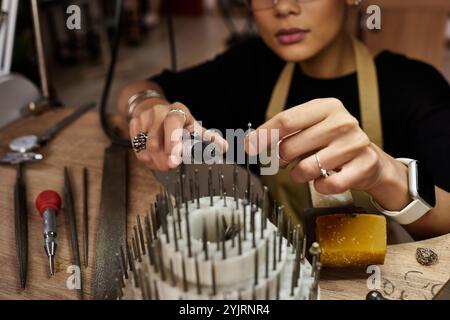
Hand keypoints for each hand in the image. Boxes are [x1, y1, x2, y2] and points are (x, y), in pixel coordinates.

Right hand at [129, 101, 226, 171]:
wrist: (156, 110)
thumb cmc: (179, 123)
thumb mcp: (194, 127)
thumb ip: (208, 138)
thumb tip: (225, 147)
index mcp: (179, 111)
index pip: (174, 124)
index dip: (173, 144)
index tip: (174, 162)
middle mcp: (161, 111)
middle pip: (156, 139)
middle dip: (162, 158)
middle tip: (168, 167)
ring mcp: (146, 116)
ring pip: (146, 146)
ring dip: (154, 160)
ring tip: (162, 164)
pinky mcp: (135, 122)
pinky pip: (137, 145)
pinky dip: (144, 156)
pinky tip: (152, 157)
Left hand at [245, 98, 408, 199]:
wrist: (368, 160)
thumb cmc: (331, 142)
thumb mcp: (310, 127)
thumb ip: (283, 131)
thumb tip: (250, 142)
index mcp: (326, 106)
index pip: (285, 120)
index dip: (263, 136)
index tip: (249, 148)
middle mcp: (342, 121)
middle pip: (290, 146)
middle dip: (280, 159)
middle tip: (283, 162)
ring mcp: (355, 143)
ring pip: (307, 168)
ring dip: (298, 175)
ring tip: (305, 170)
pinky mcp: (364, 166)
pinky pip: (327, 184)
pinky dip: (319, 187)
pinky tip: (321, 180)